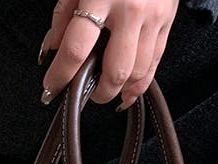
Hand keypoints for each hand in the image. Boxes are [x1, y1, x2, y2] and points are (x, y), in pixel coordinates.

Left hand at [39, 0, 179, 109]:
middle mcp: (129, 13)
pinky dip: (140, 85)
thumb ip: (64, 14)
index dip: (62, 73)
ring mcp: (152, 22)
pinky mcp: (166, 28)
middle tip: (85, 94)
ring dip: (120, 91)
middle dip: (98, 91)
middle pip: (115, 70)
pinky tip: (128, 93)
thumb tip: (53, 48)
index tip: (51, 87)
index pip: (77, 46)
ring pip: (138, 73)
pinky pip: (154, 66)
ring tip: (106, 95)